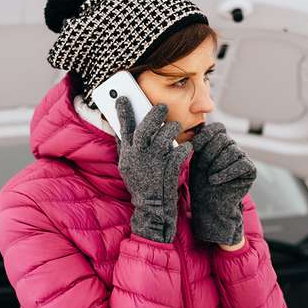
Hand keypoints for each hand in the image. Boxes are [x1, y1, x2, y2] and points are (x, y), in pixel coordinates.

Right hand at [115, 96, 191, 242]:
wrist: (152, 208)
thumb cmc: (142, 186)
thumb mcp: (127, 167)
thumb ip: (125, 149)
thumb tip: (120, 130)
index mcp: (127, 155)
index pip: (123, 129)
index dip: (123, 112)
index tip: (123, 98)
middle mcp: (138, 157)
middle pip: (145, 128)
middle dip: (154, 115)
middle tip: (162, 106)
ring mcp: (154, 163)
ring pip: (164, 137)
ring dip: (171, 129)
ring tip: (175, 126)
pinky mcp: (169, 170)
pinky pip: (178, 151)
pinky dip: (184, 147)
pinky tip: (187, 146)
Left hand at [188, 122, 255, 245]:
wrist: (208, 205)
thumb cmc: (198, 182)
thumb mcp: (194, 158)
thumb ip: (198, 141)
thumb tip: (196, 123)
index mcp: (219, 141)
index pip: (217, 128)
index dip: (206, 136)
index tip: (194, 149)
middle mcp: (233, 147)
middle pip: (224, 139)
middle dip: (210, 154)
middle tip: (203, 169)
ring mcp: (243, 157)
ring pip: (232, 151)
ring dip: (217, 165)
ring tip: (209, 177)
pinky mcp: (250, 170)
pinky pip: (241, 164)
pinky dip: (226, 172)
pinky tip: (215, 181)